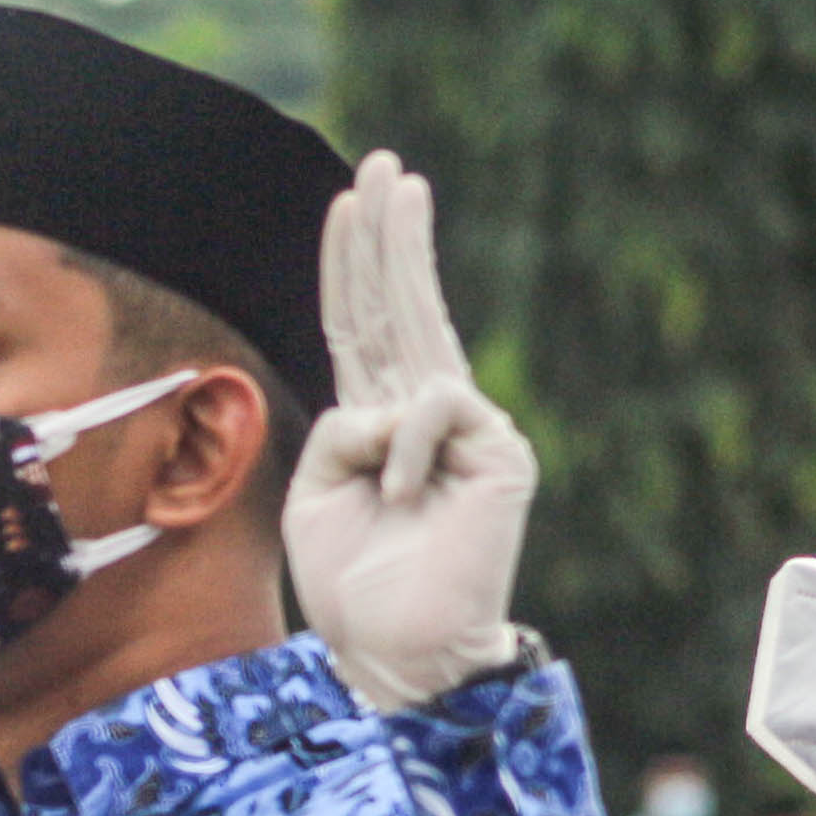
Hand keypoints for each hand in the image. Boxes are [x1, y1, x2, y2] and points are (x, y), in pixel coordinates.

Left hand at [284, 149, 538, 712]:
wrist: (398, 650)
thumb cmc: (352, 585)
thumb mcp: (314, 494)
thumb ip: (337, 428)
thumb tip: (383, 397)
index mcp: (377, 425)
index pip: (362, 328)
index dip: (353, 266)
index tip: (348, 202)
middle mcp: (424, 416)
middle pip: (402, 306)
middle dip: (391, 235)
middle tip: (385, 164)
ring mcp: (468, 430)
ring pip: (421, 348)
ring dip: (380, 429)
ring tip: (386, 504)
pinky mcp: (500, 449)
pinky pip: (433, 404)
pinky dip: (404, 449)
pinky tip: (408, 499)